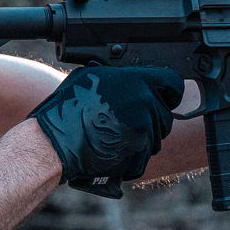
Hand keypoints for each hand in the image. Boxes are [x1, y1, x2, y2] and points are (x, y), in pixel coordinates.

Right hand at [28, 65, 184, 183]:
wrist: (55, 143)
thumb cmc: (69, 107)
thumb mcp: (95, 76)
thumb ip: (124, 76)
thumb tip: (138, 77)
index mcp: (138, 82)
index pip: (174, 82)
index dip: (171, 90)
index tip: (167, 95)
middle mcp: (146, 104)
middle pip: (166, 112)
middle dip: (153, 116)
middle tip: (128, 119)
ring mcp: (146, 129)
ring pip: (158, 134)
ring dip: (144, 135)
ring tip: (117, 133)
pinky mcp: (141, 152)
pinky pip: (147, 152)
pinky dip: (135, 153)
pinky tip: (115, 147)